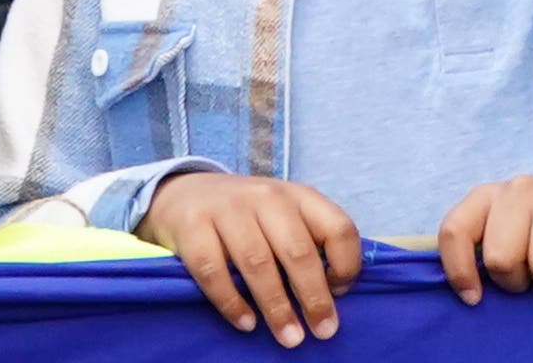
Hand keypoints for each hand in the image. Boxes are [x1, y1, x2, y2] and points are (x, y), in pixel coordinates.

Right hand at [144, 169, 366, 342]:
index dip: (346, 264)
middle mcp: (265, 197)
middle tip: (323, 331)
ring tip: (289, 337)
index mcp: (298, 196)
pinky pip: (214, 271)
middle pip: (298, 250)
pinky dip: (232, 302)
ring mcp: (227, 208)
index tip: (340, 292)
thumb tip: (334, 294)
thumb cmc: (249, 217)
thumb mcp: (284, 216)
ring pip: (258, 263)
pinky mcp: (193, 226)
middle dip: (314, 297)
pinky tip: (246, 323)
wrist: (185, 194)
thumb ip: (309, 243)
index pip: (337, 227)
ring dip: (277, 307)